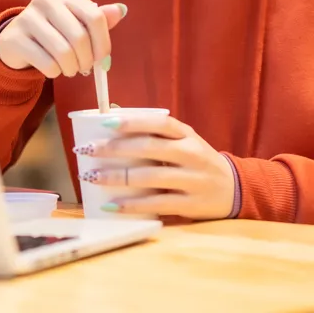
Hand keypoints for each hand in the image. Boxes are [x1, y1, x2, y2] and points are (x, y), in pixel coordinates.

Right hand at [0, 0, 126, 77]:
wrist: (15, 41)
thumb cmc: (53, 33)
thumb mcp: (76, 24)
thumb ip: (96, 20)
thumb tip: (121, 10)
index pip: (94, 17)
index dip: (103, 42)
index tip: (103, 60)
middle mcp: (46, 1)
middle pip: (79, 37)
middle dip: (86, 60)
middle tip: (84, 69)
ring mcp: (28, 18)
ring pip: (63, 52)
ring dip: (71, 68)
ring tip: (70, 69)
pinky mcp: (15, 38)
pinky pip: (47, 63)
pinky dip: (55, 73)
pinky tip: (52, 68)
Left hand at [76, 115, 234, 220]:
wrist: (234, 188)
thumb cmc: (197, 159)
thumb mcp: (184, 140)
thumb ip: (156, 132)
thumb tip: (114, 116)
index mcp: (186, 135)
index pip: (158, 123)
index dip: (132, 122)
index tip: (105, 122)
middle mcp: (191, 154)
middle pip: (149, 148)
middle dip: (114, 149)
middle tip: (87, 149)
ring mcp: (192, 180)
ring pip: (149, 177)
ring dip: (117, 177)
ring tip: (92, 176)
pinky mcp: (191, 205)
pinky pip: (157, 204)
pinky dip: (132, 205)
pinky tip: (111, 205)